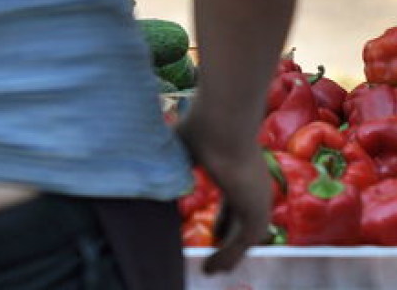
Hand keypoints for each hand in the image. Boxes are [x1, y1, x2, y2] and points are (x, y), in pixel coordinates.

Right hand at [175, 110, 271, 273]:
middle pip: (243, 218)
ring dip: (232, 253)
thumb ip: (168, 161)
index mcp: (240, 168)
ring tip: (213, 270)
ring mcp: (258, 194)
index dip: (226, 218)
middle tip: (216, 257)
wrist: (221, 126)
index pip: (235, 199)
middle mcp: (253, 182)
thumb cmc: (201, 129)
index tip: (216, 233)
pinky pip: (244, 241)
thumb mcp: (179, 148)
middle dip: (230, 237)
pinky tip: (212, 268)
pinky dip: (230, 255)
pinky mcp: (257, 206)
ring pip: (247, 233)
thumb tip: (138, 162)